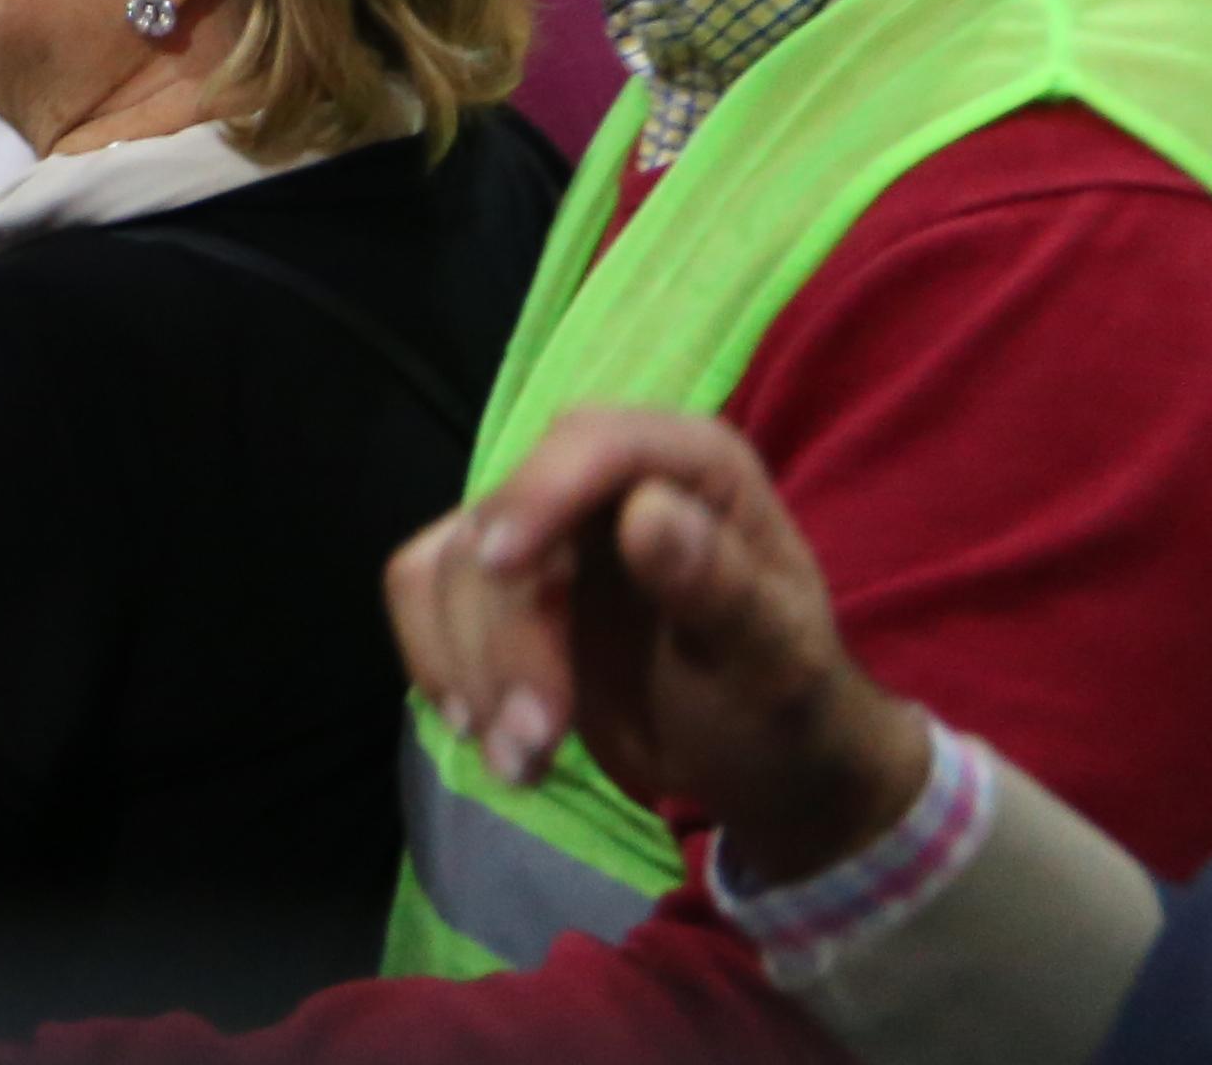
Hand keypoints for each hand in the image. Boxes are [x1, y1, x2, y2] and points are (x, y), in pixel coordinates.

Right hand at [386, 408, 928, 889]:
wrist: (763, 769)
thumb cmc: (789, 709)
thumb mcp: (776, 663)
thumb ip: (719, 588)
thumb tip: (645, 513)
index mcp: (692, 466)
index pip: (594, 441)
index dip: (540, 492)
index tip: (502, 568)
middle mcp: (607, 479)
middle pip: (505, 523)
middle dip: (507, 639)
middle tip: (533, 746)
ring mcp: (545, 529)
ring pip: (452, 565)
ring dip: (472, 669)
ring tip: (521, 763)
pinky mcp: (500, 583)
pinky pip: (422, 591)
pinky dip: (436, 658)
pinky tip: (479, 728)